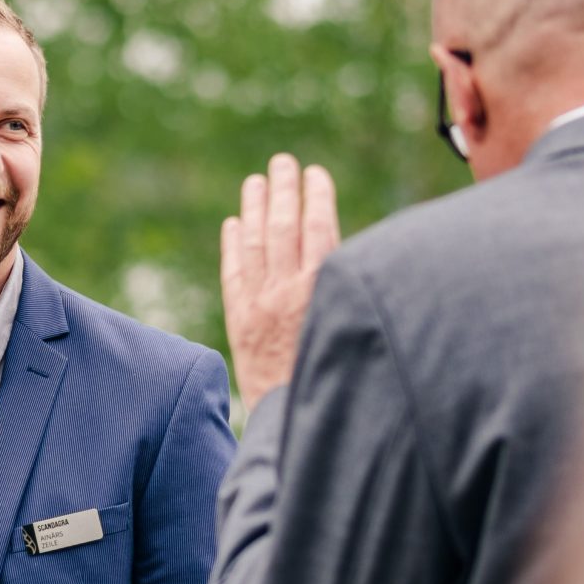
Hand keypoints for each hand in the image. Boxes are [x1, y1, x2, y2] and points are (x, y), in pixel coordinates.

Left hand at [220, 153, 338, 414]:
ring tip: (256, 181)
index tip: (316, 173)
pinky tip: (234, 224)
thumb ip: (345, 288)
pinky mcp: (239, 321)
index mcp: (322, 290)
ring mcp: (259, 304)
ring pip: (254, 243)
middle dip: (283, 190)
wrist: (296, 421)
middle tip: (282, 162)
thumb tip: (343, 250)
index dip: (316, 197)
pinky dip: (232, 246)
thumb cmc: (337, 375)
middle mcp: (287, 291)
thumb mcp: (351, 327)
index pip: (319, 228)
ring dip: (254, 208)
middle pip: (283, 227)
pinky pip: (232, 273)